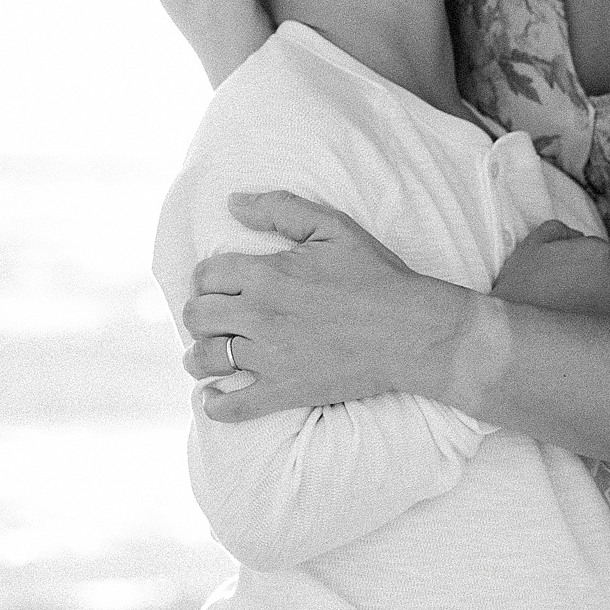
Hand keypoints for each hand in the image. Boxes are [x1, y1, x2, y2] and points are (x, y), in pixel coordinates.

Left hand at [182, 191, 452, 420]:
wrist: (411, 331)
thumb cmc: (376, 275)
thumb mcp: (333, 227)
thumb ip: (280, 209)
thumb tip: (233, 203)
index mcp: (267, 274)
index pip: (206, 275)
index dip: (208, 279)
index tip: (219, 286)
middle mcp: (260, 315)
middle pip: (197, 315)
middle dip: (201, 315)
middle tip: (216, 319)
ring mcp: (270, 357)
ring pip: (206, 359)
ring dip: (199, 356)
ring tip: (207, 355)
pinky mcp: (286, 390)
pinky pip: (234, 406)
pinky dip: (216, 404)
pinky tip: (214, 397)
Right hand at [493, 224, 609, 317]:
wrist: (522, 335)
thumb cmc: (523, 287)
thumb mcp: (531, 245)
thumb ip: (558, 229)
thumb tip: (575, 234)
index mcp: (599, 251)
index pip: (590, 249)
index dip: (570, 260)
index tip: (555, 274)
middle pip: (603, 271)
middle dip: (585, 278)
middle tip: (559, 292)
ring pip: (607, 294)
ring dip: (592, 298)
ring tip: (566, 310)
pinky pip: (609, 316)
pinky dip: (596, 318)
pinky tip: (575, 323)